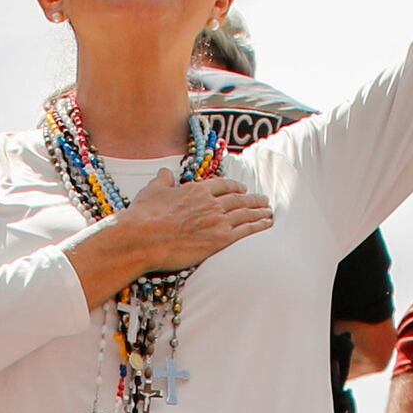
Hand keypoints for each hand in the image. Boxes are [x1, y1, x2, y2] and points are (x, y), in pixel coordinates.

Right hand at [70, 167, 271, 299]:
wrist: (144, 237)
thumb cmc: (144, 215)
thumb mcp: (152, 190)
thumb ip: (163, 180)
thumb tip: (165, 172)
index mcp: (196, 190)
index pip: (222, 186)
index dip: (235, 187)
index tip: (242, 188)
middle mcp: (210, 203)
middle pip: (238, 199)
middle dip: (252, 199)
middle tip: (263, 200)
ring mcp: (217, 221)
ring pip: (245, 214)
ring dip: (259, 212)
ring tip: (269, 212)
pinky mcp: (219, 240)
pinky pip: (245, 231)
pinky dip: (258, 226)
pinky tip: (267, 224)